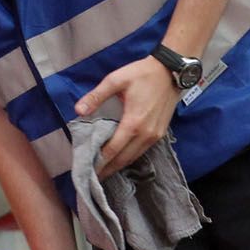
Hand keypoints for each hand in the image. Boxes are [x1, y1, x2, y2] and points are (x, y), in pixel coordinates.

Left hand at [75, 56, 179, 179]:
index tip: (87, 170)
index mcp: (133, 123)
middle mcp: (146, 134)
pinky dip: (129, 157)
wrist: (171, 71)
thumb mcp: (116, 80)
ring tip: (103, 172)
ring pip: (134, 157)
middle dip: (107, 169)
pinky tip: (119, 159)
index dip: (100, 162)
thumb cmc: (142, 74)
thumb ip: (96, 96)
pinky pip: (142, 151)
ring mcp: (155, 136)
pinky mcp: (160, 134)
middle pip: (123, 159)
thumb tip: (78, 111)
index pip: (113, 149)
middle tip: (92, 178)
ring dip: (118, 165)